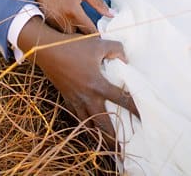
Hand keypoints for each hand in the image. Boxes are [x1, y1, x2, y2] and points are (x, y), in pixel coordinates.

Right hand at [18, 17, 139, 145]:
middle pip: (103, 122)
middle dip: (112, 136)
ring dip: (99, 134)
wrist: (46, 51)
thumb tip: (126, 59)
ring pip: (88, 123)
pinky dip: (85, 124)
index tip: (143, 117)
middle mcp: (87, 97)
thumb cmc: (73, 46)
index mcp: (98, 84)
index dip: (134, 108)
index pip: (121, 100)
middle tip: (122, 147)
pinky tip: (90, 128)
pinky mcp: (67, 99)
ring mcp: (76, 100)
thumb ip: (117, 49)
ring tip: (108, 144)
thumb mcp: (98, 43)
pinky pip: (78, 116)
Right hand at [30, 0, 111, 33]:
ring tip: (80, 30)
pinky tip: (68, 24)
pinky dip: (62, 29)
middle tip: (91, 33)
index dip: (95, 34)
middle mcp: (60, 17)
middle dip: (83, 36)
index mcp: (72, 10)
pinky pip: (55, 30)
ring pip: (64, 35)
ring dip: (72, 34)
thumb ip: (98, 3)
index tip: (100, 36)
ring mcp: (50, 19)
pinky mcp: (44, 18)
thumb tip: (111, 14)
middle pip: (75, 36)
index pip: (87, 30)